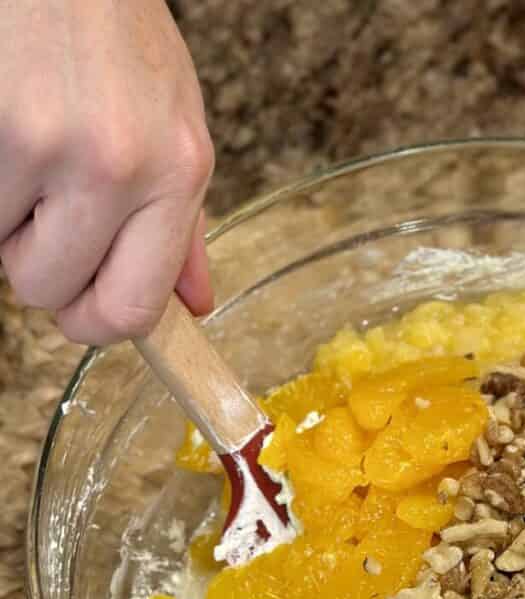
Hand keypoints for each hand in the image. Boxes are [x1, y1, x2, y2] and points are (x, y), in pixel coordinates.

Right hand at [0, 0, 213, 343]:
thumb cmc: (118, 35)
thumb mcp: (179, 125)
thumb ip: (183, 224)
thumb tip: (192, 304)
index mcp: (175, 174)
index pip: (131, 309)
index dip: (96, 324)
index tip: (83, 309)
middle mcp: (113, 166)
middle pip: (48, 291)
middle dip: (39, 264)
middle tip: (46, 210)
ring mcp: (38, 141)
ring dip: (5, 219)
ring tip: (29, 154)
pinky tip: (7, 132)